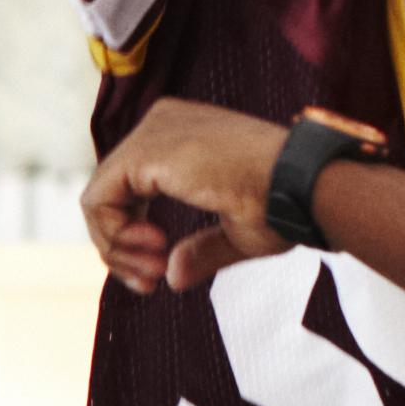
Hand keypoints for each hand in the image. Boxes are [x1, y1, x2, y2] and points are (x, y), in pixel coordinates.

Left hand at [85, 94, 366, 295]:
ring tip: (153, 271)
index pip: (129, 189)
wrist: (306, 186)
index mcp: (183, 136)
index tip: (157, 275)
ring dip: (117, 248)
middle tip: (149, 282)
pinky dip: (113, 236)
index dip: (130, 239)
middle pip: (111, 194)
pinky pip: (98, 199)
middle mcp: (163, 124)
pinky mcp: (145, 151)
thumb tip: (173, 277)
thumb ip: (200, 250)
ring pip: (99, 199)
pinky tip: (152, 252)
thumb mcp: (237, 232)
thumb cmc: (286, 204)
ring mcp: (152, 133)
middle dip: (121, 248)